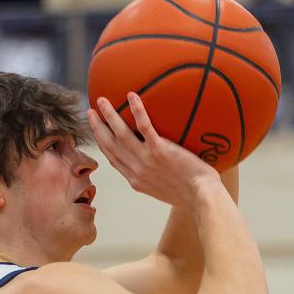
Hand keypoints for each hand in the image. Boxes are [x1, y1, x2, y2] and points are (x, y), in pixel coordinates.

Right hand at [87, 93, 219, 208]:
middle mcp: (136, 170)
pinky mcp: (161, 151)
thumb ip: (156, 178)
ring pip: (121, 134)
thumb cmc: (192, 195)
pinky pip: (145, 126)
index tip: (97, 131)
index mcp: (136, 180)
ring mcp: (147, 160)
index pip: (114, 159)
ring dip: (109, 115)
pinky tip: (132, 95)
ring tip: (102, 100)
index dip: (102, 144)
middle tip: (90, 112)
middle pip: (110, 145)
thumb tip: (159, 167)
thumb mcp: (165, 191)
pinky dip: (136, 110)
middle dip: (97, 127)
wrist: (202, 198)